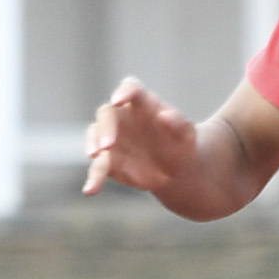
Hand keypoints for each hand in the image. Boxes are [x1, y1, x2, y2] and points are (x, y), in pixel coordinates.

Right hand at [82, 78, 197, 197]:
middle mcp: (122, 117)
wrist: (178, 170)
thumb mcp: (187, 134)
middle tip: (108, 144)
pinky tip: (91, 190)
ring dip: (93, 145)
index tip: (119, 100)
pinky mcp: (108, 160)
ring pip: (95, 136)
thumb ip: (177, 123)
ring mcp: (111, 137)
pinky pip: (98, 167)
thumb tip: (164, 115)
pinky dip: (94, 178)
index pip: (131, 89)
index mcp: (143, 103)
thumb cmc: (182, 144)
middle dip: (106, 127)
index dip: (124, 92)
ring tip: (96, 156)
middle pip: (107, 113)